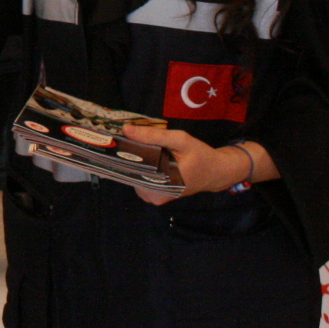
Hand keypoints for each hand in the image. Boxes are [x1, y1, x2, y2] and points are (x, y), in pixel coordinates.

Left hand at [121, 125, 255, 205]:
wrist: (215, 172)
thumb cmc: (199, 156)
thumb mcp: (180, 140)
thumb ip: (154, 135)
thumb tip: (127, 129)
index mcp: (160, 185)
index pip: (130, 169)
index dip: (120, 153)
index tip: (113, 138)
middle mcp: (153, 196)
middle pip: (129, 172)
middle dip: (126, 154)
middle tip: (123, 137)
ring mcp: (153, 198)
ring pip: (133, 175)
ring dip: (133, 160)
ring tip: (133, 143)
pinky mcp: (154, 196)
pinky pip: (139, 179)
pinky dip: (139, 166)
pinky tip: (142, 154)